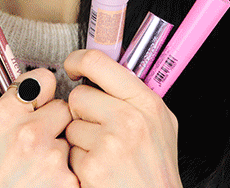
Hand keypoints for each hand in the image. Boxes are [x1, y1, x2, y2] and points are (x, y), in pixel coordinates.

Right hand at [0, 69, 77, 187]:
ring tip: (39, 169)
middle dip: (54, 121)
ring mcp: (52, 158)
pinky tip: (46, 183)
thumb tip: (9, 98)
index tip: (39, 99)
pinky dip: (66, 175)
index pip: (41, 79)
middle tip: (41, 139)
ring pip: (72, 138)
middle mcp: (30, 133)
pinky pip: (76, 166)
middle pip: (63, 107)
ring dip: (61, 150)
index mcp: (3, 118)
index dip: (41, 91)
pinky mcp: (68, 181)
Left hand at [62, 49, 181, 187]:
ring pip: (70, 125)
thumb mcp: (160, 125)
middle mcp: (130, 119)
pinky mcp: (93, 165)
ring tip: (104, 155)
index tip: (72, 66)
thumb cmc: (157, 170)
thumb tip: (104, 73)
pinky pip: (69, 152)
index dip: (78, 61)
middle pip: (78, 95)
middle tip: (101, 132)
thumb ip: (135, 98)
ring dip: (80, 141)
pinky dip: (79, 163)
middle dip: (82, 113)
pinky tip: (99, 170)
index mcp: (147, 103)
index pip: (99, 63)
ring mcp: (110, 142)